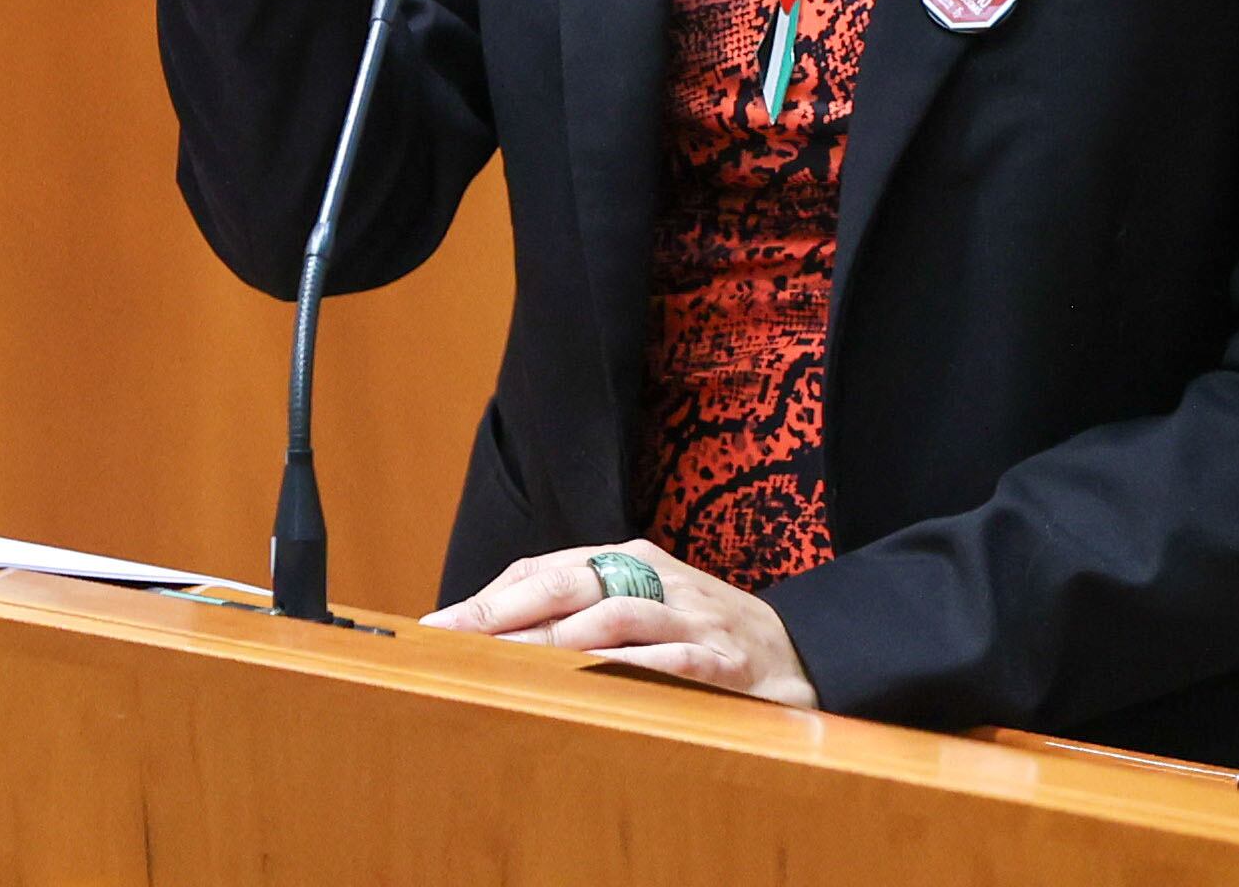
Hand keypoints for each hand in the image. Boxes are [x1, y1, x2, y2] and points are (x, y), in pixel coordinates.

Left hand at [421, 540, 817, 705]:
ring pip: (616, 616)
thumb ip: (579, 609)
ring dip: (559, 639)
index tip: (438, 626)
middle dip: (506, 610)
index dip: (492, 595)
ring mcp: (693, 617)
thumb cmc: (701, 631)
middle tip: (454, 637)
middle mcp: (658, 578)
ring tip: (512, 661)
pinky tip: (598, 679)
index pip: (548, 567)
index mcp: (630, 560)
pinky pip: (675, 659)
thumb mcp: (642, 604)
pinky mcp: (725, 660)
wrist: (800, 654)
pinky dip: (635, 666)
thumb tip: (491, 631)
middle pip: (571, 582)